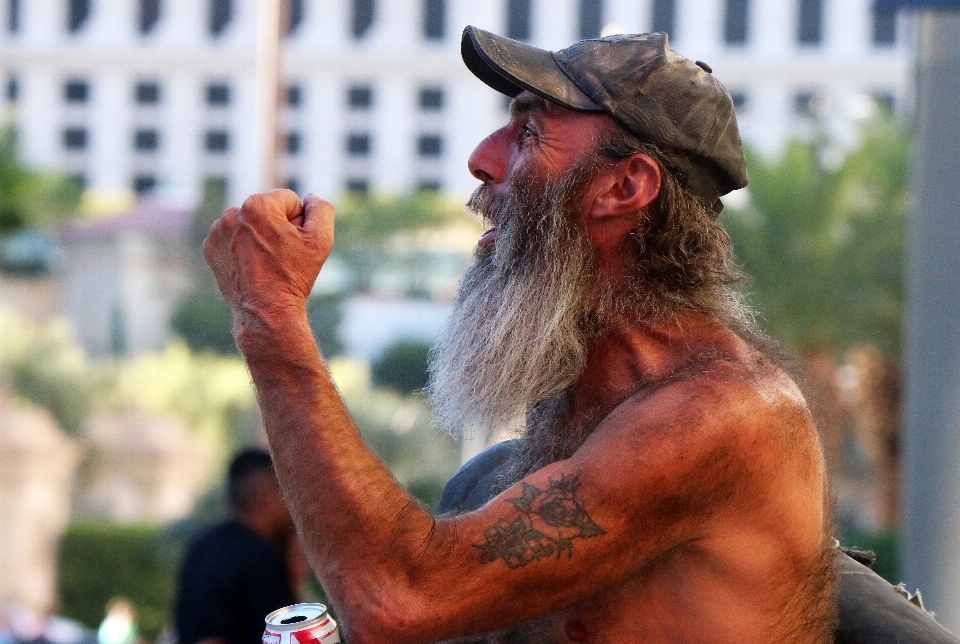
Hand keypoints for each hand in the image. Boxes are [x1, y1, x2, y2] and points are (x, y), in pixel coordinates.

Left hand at [203, 190, 334, 316]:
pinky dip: (243, 248)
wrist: (265, 311)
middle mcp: (232, 213)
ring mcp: (218, 231)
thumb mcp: (321, 240)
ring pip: (249, 224)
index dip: (298, 222)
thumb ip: (321, 209)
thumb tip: (310, 198)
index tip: (295, 244)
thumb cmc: (294, 276)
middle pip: (267, 211)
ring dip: (259, 236)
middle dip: (277, 227)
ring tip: (266, 263)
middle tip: (282, 256)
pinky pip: (233, 238)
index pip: (288, 200)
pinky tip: (251, 267)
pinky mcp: (210, 248)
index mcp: (258, 205)